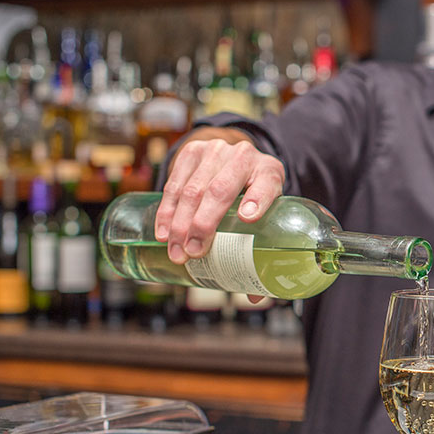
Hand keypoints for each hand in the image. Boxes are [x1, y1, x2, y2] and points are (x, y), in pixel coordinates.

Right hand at [154, 134, 284, 264]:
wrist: (237, 159)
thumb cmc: (254, 191)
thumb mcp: (267, 205)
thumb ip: (262, 231)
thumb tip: (252, 283)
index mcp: (268, 170)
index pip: (266, 184)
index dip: (257, 200)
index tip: (247, 218)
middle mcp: (243, 155)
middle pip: (219, 190)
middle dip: (203, 224)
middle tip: (193, 252)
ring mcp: (216, 150)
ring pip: (192, 189)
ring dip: (180, 224)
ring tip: (176, 251)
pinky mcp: (192, 151)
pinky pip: (174, 185)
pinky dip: (167, 212)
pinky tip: (164, 233)